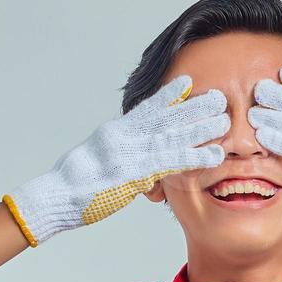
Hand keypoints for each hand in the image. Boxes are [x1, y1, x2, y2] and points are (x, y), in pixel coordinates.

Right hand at [5, 75, 228, 245]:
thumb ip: (118, 155)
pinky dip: (194, 158)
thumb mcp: (95, 162)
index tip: (189, 83)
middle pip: (165, 117)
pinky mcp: (134, 174)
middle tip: (220, 97)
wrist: (56, 198)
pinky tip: (213, 156)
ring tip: (225, 122)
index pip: (146, 109)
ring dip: (201, 128)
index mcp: (115, 131)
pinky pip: (170, 164)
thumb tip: (136, 163)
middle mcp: (123, 136)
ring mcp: (129, 153)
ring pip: (172, 136)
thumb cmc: (73, 186)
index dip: (169, 95)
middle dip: (194, 107)